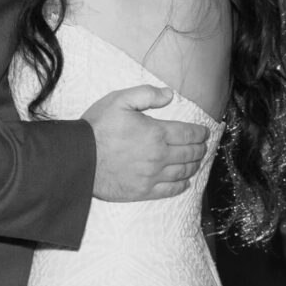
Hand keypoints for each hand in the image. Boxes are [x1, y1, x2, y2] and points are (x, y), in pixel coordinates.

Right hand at [82, 85, 207, 201]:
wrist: (81, 158)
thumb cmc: (99, 126)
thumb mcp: (120, 99)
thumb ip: (147, 94)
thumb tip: (169, 94)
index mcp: (156, 133)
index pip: (187, 134)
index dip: (199, 133)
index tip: (204, 132)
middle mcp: (159, 156)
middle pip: (188, 154)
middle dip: (200, 149)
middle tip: (204, 146)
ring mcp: (152, 176)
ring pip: (182, 172)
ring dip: (194, 166)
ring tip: (197, 161)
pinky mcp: (143, 191)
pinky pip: (169, 190)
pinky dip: (181, 186)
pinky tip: (185, 182)